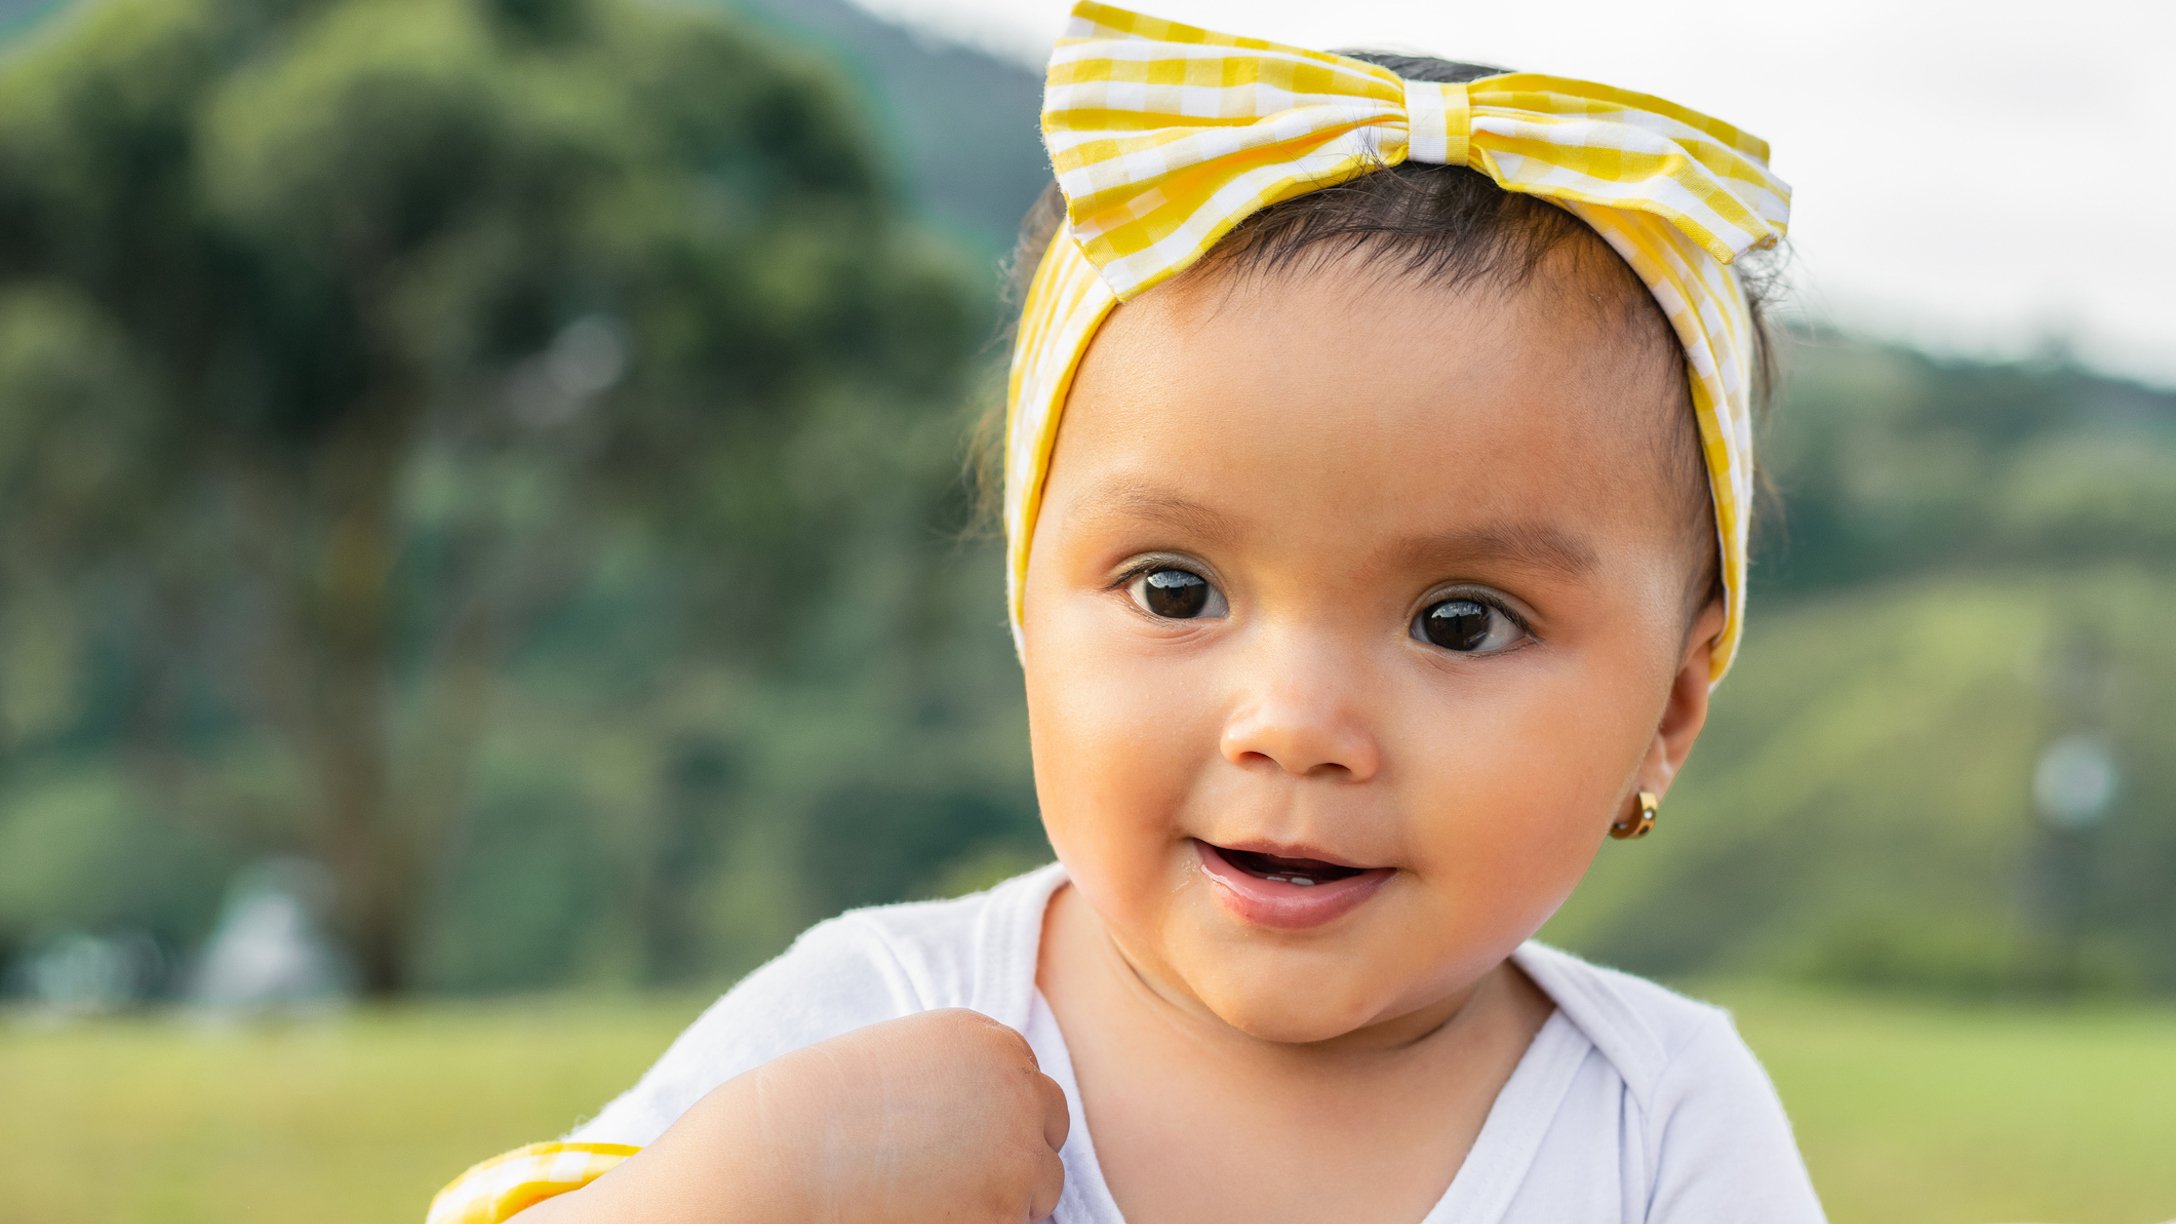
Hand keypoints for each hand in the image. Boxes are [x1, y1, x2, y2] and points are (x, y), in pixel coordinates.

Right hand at [558, 1008, 1070, 1223]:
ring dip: (999, 1202)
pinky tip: (924, 1217)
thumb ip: (953, 1080)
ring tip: (922, 1201)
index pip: (1029, 1086)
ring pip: (1040, 1190)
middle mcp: (1017, 1086)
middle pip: (1047, 1132)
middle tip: (942, 1181)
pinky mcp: (1005, 1216)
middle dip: (1012, 1159)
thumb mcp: (891, 1066)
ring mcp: (1019, 1154)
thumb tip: (987, 1130)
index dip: (995, 1122)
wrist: (768, 1165)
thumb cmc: (808, 1118)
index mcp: (987, 1037)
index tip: (946, 1141)